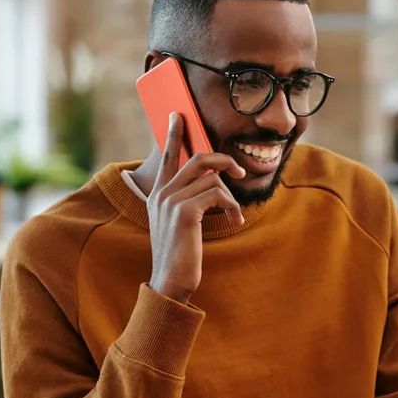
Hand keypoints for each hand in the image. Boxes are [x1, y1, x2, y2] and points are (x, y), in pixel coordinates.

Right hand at [147, 112, 244, 303]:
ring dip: (231, 198)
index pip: (167, 157)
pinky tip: (234, 222)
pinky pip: (217, 195)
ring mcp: (170, 201)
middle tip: (239, 173)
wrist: (171, 281)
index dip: (174, 135)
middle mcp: (161, 194)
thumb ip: (189, 202)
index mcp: (158, 195)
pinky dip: (231, 207)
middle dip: (223, 161)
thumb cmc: (180, 255)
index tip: (178, 115)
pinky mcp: (184, 211)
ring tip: (235, 216)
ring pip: (213, 180)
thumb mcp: (180, 224)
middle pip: (197, 159)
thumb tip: (213, 184)